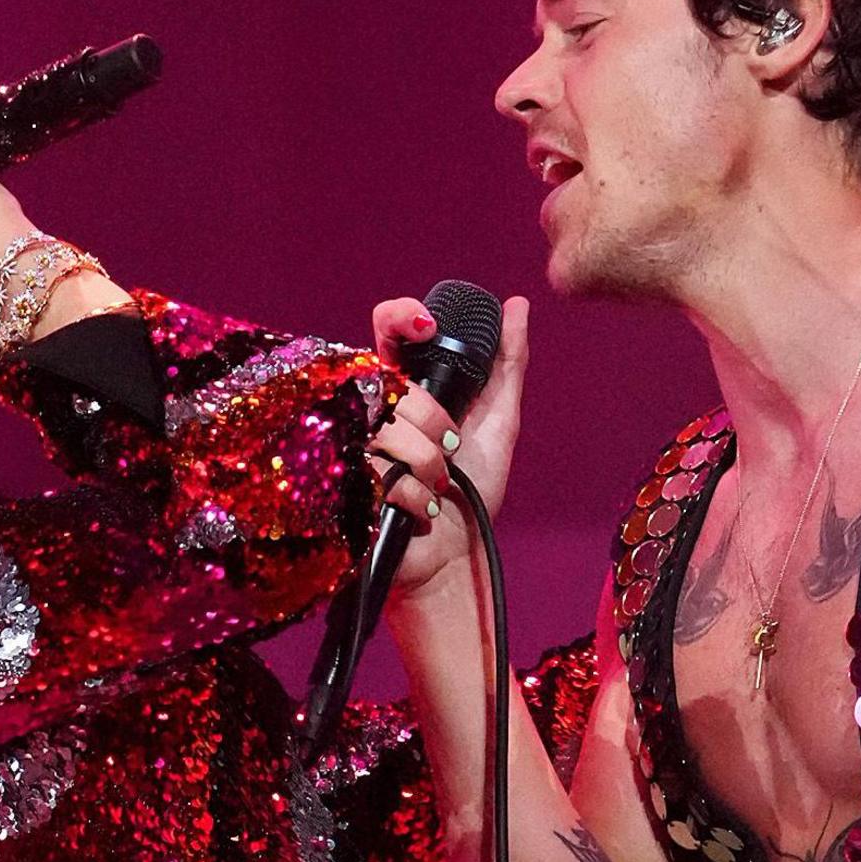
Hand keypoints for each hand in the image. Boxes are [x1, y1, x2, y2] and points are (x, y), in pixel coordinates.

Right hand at [365, 294, 530, 601]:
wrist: (456, 556)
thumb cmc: (472, 493)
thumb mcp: (499, 422)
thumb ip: (507, 364)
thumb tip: (517, 305)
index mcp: (404, 387)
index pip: (386, 330)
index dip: (401, 316)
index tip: (428, 326)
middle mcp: (371, 409)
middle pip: (394, 384)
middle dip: (435, 420)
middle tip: (451, 448)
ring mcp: (353, 446)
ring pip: (389, 430)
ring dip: (429, 465)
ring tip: (438, 486)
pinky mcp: (343, 485)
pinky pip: (381, 474)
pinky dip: (417, 497)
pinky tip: (421, 509)